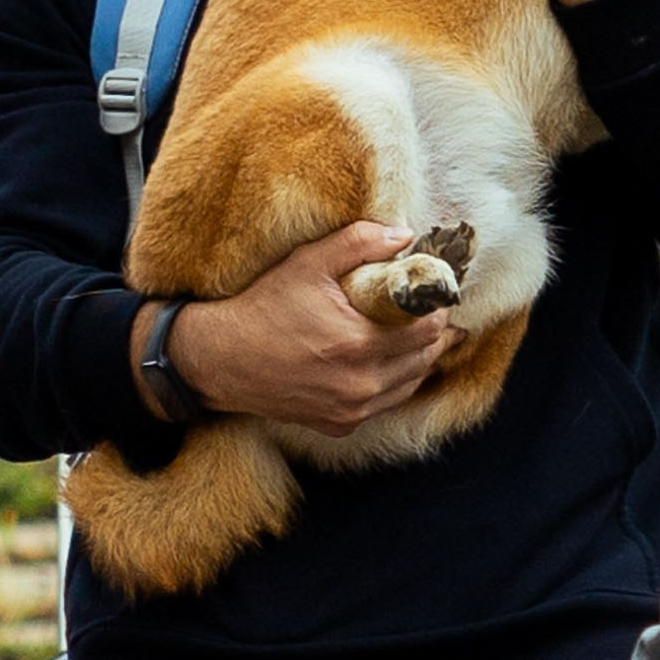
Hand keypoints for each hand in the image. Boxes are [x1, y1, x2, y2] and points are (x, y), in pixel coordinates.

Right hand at [138, 225, 454, 433]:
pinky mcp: (341, 424)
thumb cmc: (263, 309)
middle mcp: (360, 385)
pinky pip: (386, 404)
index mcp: (358, 344)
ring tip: (412, 333)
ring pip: (411, 384)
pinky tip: (386, 361)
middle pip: (427, 358)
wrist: (222, 360)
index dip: (436, 306)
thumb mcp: (307, 264)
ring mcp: (352, 410)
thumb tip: (404, 235)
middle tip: (427, 310)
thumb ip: (358, 244)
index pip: (427, 328)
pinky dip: (393, 382)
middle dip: (433, 331)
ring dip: (418, 359)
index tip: (431, 292)